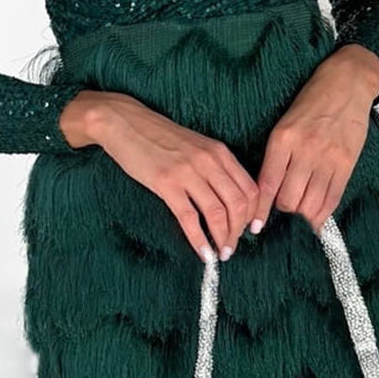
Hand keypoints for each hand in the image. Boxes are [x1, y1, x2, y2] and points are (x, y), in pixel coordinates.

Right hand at [60, 89, 259, 261]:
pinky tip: (202, 252)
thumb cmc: (158, 137)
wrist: (125, 123)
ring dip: (222, 239)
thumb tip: (227, 200)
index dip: (253, 215)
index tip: (248, 232)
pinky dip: (199, 240)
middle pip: (238, 204)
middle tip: (232, 248)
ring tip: (220, 254)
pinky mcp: (166, 183)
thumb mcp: (196, 145)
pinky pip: (189, 218)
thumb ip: (214, 167)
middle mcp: (209, 161)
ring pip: (217, 213)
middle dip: (238, 232)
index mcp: (219, 152)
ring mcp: (188, 171)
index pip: (250, 188)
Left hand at [250, 45, 378, 235]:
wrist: (348, 83)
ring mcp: (328, 159)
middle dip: (284, 210)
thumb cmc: (314, 101)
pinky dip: (322, 214)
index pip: (266, 184)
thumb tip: (269, 191)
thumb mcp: (285, 123)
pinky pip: (332, 199)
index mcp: (282, 139)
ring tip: (301, 211)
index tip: (254, 226)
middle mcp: (304, 150)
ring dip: (303, 214)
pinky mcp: (347, 164)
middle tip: (284, 208)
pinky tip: (317, 219)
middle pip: (288, 200)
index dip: (259, 210)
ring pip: (310, 204)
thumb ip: (277, 156)